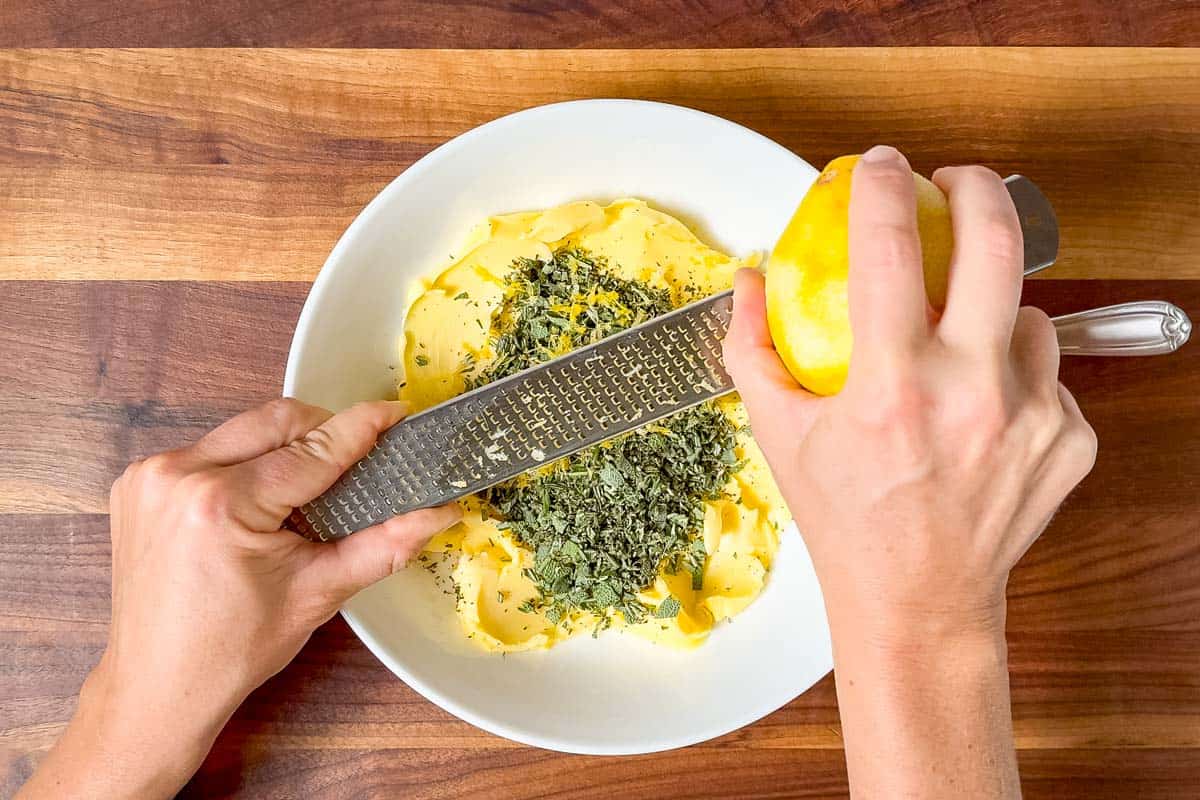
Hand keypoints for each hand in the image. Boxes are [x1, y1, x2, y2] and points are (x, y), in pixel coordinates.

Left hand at [20, 399, 460, 799]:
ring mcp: (150, 475)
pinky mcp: (137, 481)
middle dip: (322, 431)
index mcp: (223, 504)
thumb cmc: (235, 648)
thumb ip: (384, 544)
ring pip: (241, 431)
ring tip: (306, 491)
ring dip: (282, 448)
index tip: (396, 414)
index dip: (361, 428)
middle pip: (274, 421)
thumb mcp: (319, 593)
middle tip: (356, 458)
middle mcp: (178, 475)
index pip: (312, 449)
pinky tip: (258, 503)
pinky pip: (208, 450)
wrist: (157, 685)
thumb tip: (440, 513)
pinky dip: (244, 465)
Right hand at [723, 146, 1096, 797]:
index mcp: (891, 387)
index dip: (883, 186)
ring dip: (991, 303)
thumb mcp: (779, 435)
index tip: (879, 166)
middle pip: (996, 243)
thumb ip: (751, 349)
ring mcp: (1032, 414)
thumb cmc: (845, 521)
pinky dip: (1012, 369)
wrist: (919, 601)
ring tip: (957, 332)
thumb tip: (748, 279)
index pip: (887, 248)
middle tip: (953, 182)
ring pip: (1028, 310)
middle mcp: (971, 392)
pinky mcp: (1070, 436)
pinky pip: (1046, 368)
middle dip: (974, 188)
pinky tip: (979, 404)